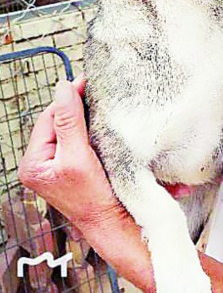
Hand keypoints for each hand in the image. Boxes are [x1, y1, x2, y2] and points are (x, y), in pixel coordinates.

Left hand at [18, 76, 123, 230]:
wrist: (111, 220)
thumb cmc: (93, 197)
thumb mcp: (78, 156)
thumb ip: (69, 122)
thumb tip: (63, 88)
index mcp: (32, 162)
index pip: (48, 117)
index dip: (68, 98)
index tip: (86, 80)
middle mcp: (39, 163)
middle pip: (56, 120)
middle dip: (74, 105)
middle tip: (94, 87)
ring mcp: (54, 165)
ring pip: (66, 127)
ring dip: (81, 114)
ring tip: (96, 100)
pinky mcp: (69, 165)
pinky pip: (74, 137)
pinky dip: (85, 126)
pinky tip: (97, 119)